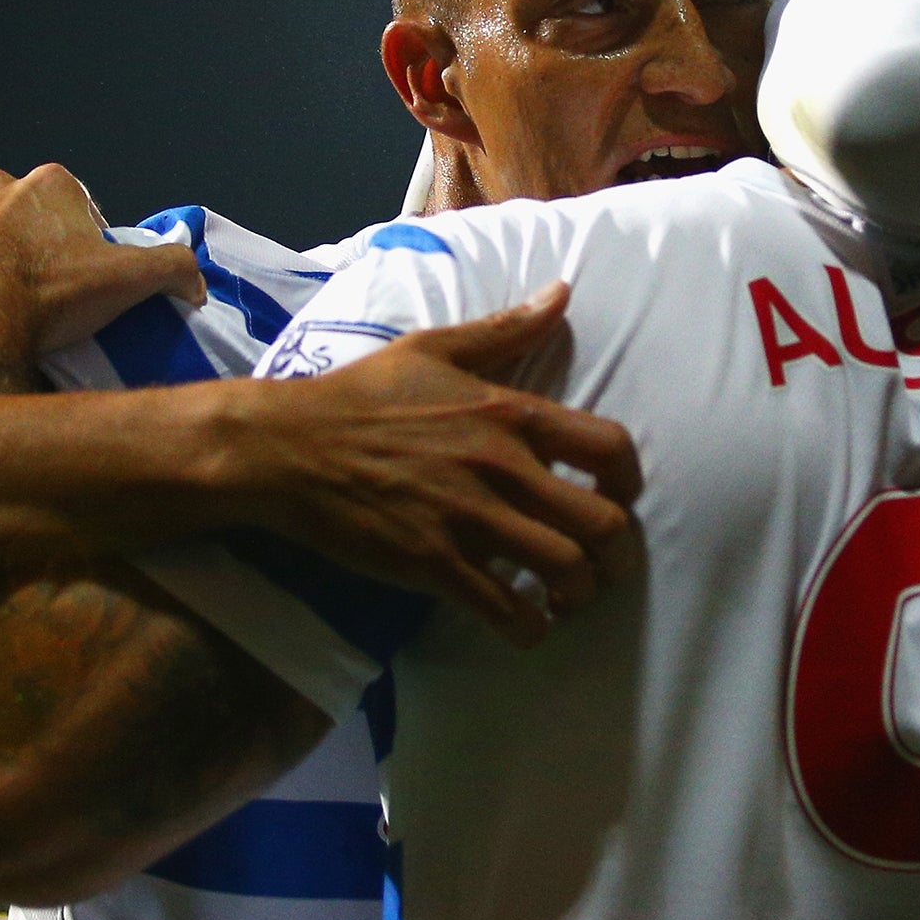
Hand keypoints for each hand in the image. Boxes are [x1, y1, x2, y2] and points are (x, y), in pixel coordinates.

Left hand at [0, 164, 205, 387]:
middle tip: (37, 294)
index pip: (75, 207)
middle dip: (28, 244)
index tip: (79, 280)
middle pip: (21, 214)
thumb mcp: (130, 283)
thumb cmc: (46, 300)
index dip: (82, 243)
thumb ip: (175, 269)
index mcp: (48, 184)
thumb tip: (195, 282)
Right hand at [219, 282, 640, 646]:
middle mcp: (501, 466)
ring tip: (566, 598)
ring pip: (564, 572)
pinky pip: (506, 611)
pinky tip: (526, 626)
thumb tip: (563, 291)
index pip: (610, 447)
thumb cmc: (363, 395)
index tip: (620, 499)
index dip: (631, 483)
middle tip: (605, 567)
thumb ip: (507, 328)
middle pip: (602, 524)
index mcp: (509, 413)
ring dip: (579, 595)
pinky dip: (529, 628)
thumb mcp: (436, 347)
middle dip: (618, 557)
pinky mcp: (434, 564)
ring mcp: (469, 519)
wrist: (288, 447)